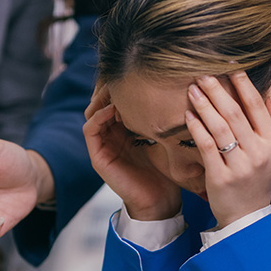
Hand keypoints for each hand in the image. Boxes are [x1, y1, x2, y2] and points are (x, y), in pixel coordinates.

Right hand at [83, 84, 181, 220]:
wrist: (161, 201)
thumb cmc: (168, 170)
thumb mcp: (167, 135)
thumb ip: (165, 115)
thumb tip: (180, 85)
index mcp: (125, 128)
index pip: (116, 98)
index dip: (121, 83)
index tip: (134, 69)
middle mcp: (111, 134)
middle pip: (101, 100)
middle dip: (110, 85)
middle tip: (121, 71)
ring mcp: (103, 145)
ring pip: (93, 111)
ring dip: (102, 97)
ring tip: (116, 86)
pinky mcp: (98, 156)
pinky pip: (90, 129)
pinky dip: (98, 116)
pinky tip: (113, 108)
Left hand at [187, 71, 270, 227]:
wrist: (247, 216)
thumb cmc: (261, 179)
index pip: (257, 107)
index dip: (243, 85)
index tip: (230, 68)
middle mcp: (260, 153)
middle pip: (235, 113)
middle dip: (218, 90)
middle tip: (203, 74)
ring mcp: (240, 166)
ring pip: (220, 127)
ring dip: (205, 105)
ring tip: (193, 89)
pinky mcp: (221, 177)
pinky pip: (207, 147)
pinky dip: (197, 129)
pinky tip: (189, 115)